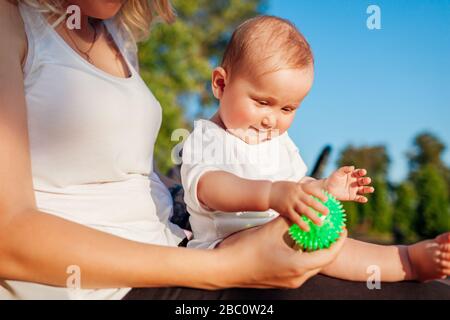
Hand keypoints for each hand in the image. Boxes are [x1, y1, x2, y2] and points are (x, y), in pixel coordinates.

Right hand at [217, 217, 347, 288]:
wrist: (227, 268)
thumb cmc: (248, 249)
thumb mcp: (271, 230)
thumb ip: (288, 219)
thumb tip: (301, 208)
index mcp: (298, 266)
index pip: (329, 254)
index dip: (339, 241)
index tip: (342, 228)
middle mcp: (297, 278)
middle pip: (322, 262)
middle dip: (330, 245)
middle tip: (331, 231)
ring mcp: (289, 282)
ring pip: (311, 266)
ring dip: (317, 252)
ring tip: (317, 236)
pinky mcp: (281, 282)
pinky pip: (300, 269)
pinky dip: (304, 257)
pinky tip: (299, 245)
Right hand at [269, 181, 329, 230]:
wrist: (267, 193)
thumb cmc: (281, 189)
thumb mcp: (292, 185)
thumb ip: (302, 190)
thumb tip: (314, 195)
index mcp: (298, 187)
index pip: (311, 189)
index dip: (320, 194)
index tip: (327, 200)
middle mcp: (296, 194)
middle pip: (310, 201)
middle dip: (320, 207)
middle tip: (327, 213)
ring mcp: (291, 202)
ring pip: (304, 210)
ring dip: (313, 217)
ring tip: (320, 223)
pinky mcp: (286, 210)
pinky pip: (295, 218)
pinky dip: (301, 223)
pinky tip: (307, 228)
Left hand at [324, 166, 373, 202]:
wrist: (327, 189)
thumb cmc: (332, 179)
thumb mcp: (338, 173)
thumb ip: (345, 169)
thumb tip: (353, 167)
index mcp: (352, 175)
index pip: (359, 173)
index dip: (361, 172)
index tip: (363, 172)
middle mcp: (355, 182)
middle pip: (362, 181)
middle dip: (366, 180)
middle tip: (368, 180)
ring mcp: (354, 189)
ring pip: (363, 189)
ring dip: (367, 189)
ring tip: (371, 189)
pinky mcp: (352, 196)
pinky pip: (358, 198)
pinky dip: (362, 199)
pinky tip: (365, 199)